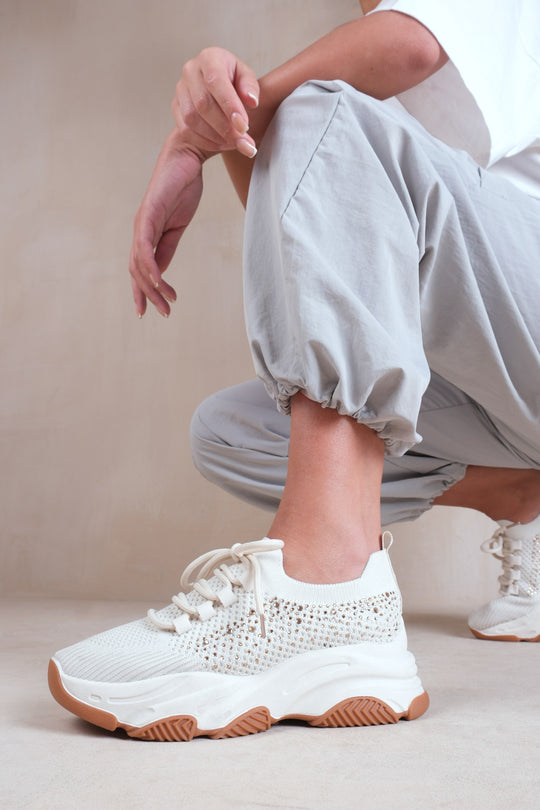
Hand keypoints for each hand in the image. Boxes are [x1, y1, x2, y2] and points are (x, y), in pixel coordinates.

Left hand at [129, 131, 203, 317]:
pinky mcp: (148, 214)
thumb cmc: (183, 188)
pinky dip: (150, 267)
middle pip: (136, 271)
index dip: (144, 291)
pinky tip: (158, 281)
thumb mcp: (177, 227)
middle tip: (162, 313)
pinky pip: (145, 247)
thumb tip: (161, 272)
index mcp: (148, 234)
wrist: (188, 158)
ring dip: (152, 287)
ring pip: (139, 264)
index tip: (154, 310)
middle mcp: (140, 231)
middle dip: (147, 296)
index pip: (140, 269)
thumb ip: (167, 248)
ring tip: (167, 301)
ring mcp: (142, 223)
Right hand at [172, 47, 259, 157]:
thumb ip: (250, 87)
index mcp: (210, 58)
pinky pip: (186, 129)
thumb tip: (252, 101)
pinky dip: (205, 141)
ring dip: (215, 136)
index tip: (243, 126)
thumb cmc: (232, 79)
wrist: (215, 86)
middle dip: (225, 127)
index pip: (216, 81)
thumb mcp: (246, 78)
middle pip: (203, 104)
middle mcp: (191, 71)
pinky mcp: (176, 106)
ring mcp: (180, 89)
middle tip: (243, 141)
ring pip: (192, 119)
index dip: (230, 106)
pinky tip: (221, 143)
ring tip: (234, 143)